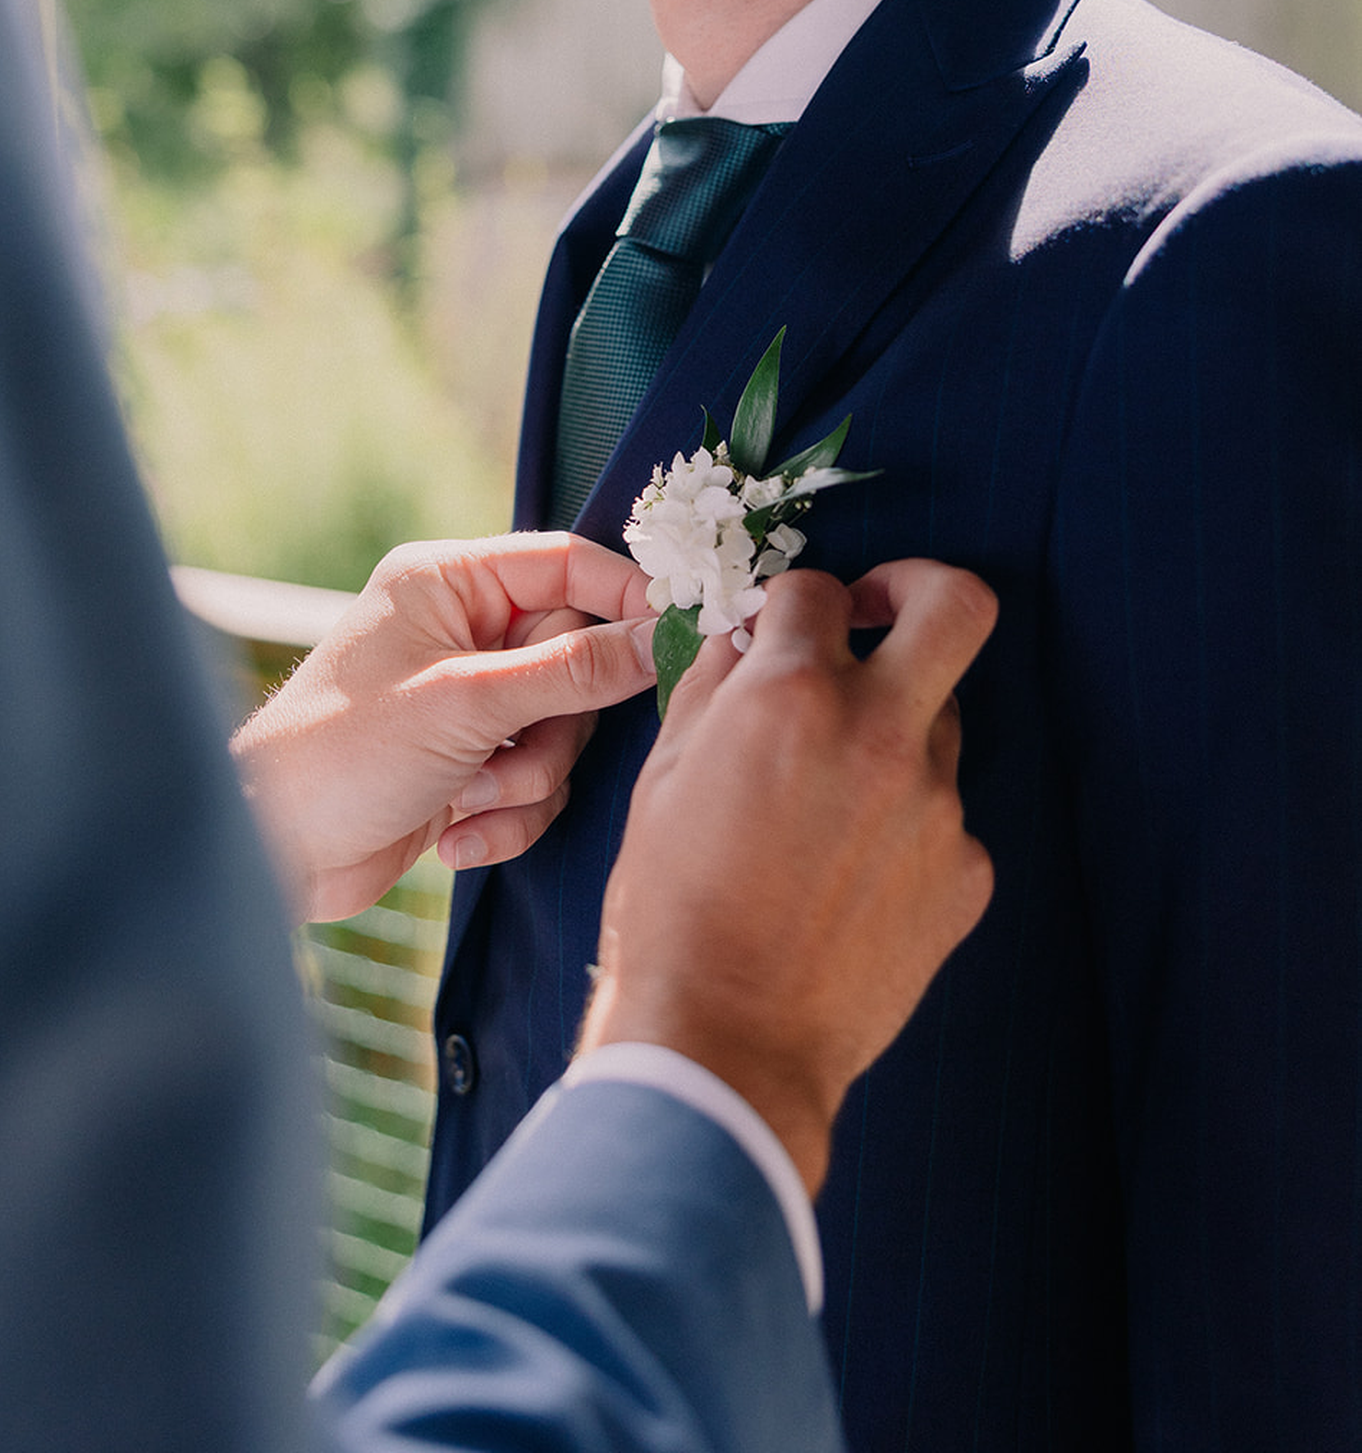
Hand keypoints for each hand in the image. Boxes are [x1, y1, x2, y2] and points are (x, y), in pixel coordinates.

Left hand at [232, 534, 655, 921]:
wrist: (272, 852)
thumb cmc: (342, 755)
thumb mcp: (468, 704)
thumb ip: (573, 670)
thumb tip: (659, 636)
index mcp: (448, 582)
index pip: (567, 564)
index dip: (625, 599)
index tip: (674, 637)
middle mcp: (460, 630)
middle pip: (577, 657)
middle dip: (553, 725)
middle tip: (512, 755)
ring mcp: (465, 698)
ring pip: (563, 728)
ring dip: (526, 779)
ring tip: (467, 800)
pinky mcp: (467, 761)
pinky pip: (535, 779)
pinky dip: (506, 815)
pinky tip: (453, 836)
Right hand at [578, 561, 995, 1193]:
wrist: (724, 1043)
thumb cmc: (672, 911)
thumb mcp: (663, 776)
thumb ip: (714, 687)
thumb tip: (743, 639)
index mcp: (793, 697)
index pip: (819, 589)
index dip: (795, 600)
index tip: (787, 625)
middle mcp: (880, 734)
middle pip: (957, 606)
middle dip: (917, 588)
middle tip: (879, 614)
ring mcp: (937, 805)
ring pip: (942, 721)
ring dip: (895, 728)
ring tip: (831, 798)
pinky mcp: (967, 872)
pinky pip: (946, 815)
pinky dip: (906, 824)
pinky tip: (851, 875)